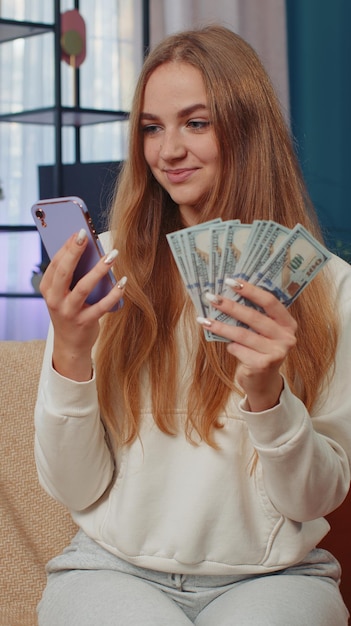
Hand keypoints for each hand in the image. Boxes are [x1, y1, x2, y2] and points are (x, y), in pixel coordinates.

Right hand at [40, 230, 125, 380]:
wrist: (70, 345)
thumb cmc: (69, 311)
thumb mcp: (63, 294)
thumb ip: (71, 276)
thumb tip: (89, 250)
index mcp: (47, 289)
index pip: (56, 263)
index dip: (66, 246)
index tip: (79, 231)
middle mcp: (55, 300)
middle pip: (65, 272)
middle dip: (75, 251)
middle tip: (86, 235)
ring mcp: (69, 312)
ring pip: (83, 287)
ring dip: (99, 270)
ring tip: (112, 255)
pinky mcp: (84, 323)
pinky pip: (101, 307)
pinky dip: (113, 294)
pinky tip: (123, 282)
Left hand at [198, 280, 296, 411]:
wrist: (262, 382)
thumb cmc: (259, 351)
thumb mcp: (262, 333)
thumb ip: (254, 316)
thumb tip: (227, 294)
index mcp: (288, 323)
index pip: (270, 301)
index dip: (251, 290)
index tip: (231, 282)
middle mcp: (286, 337)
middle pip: (254, 317)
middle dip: (230, 306)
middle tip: (212, 297)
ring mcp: (277, 352)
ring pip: (242, 334)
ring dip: (221, 326)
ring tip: (204, 320)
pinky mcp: (263, 365)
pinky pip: (239, 349)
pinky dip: (230, 346)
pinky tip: (227, 345)